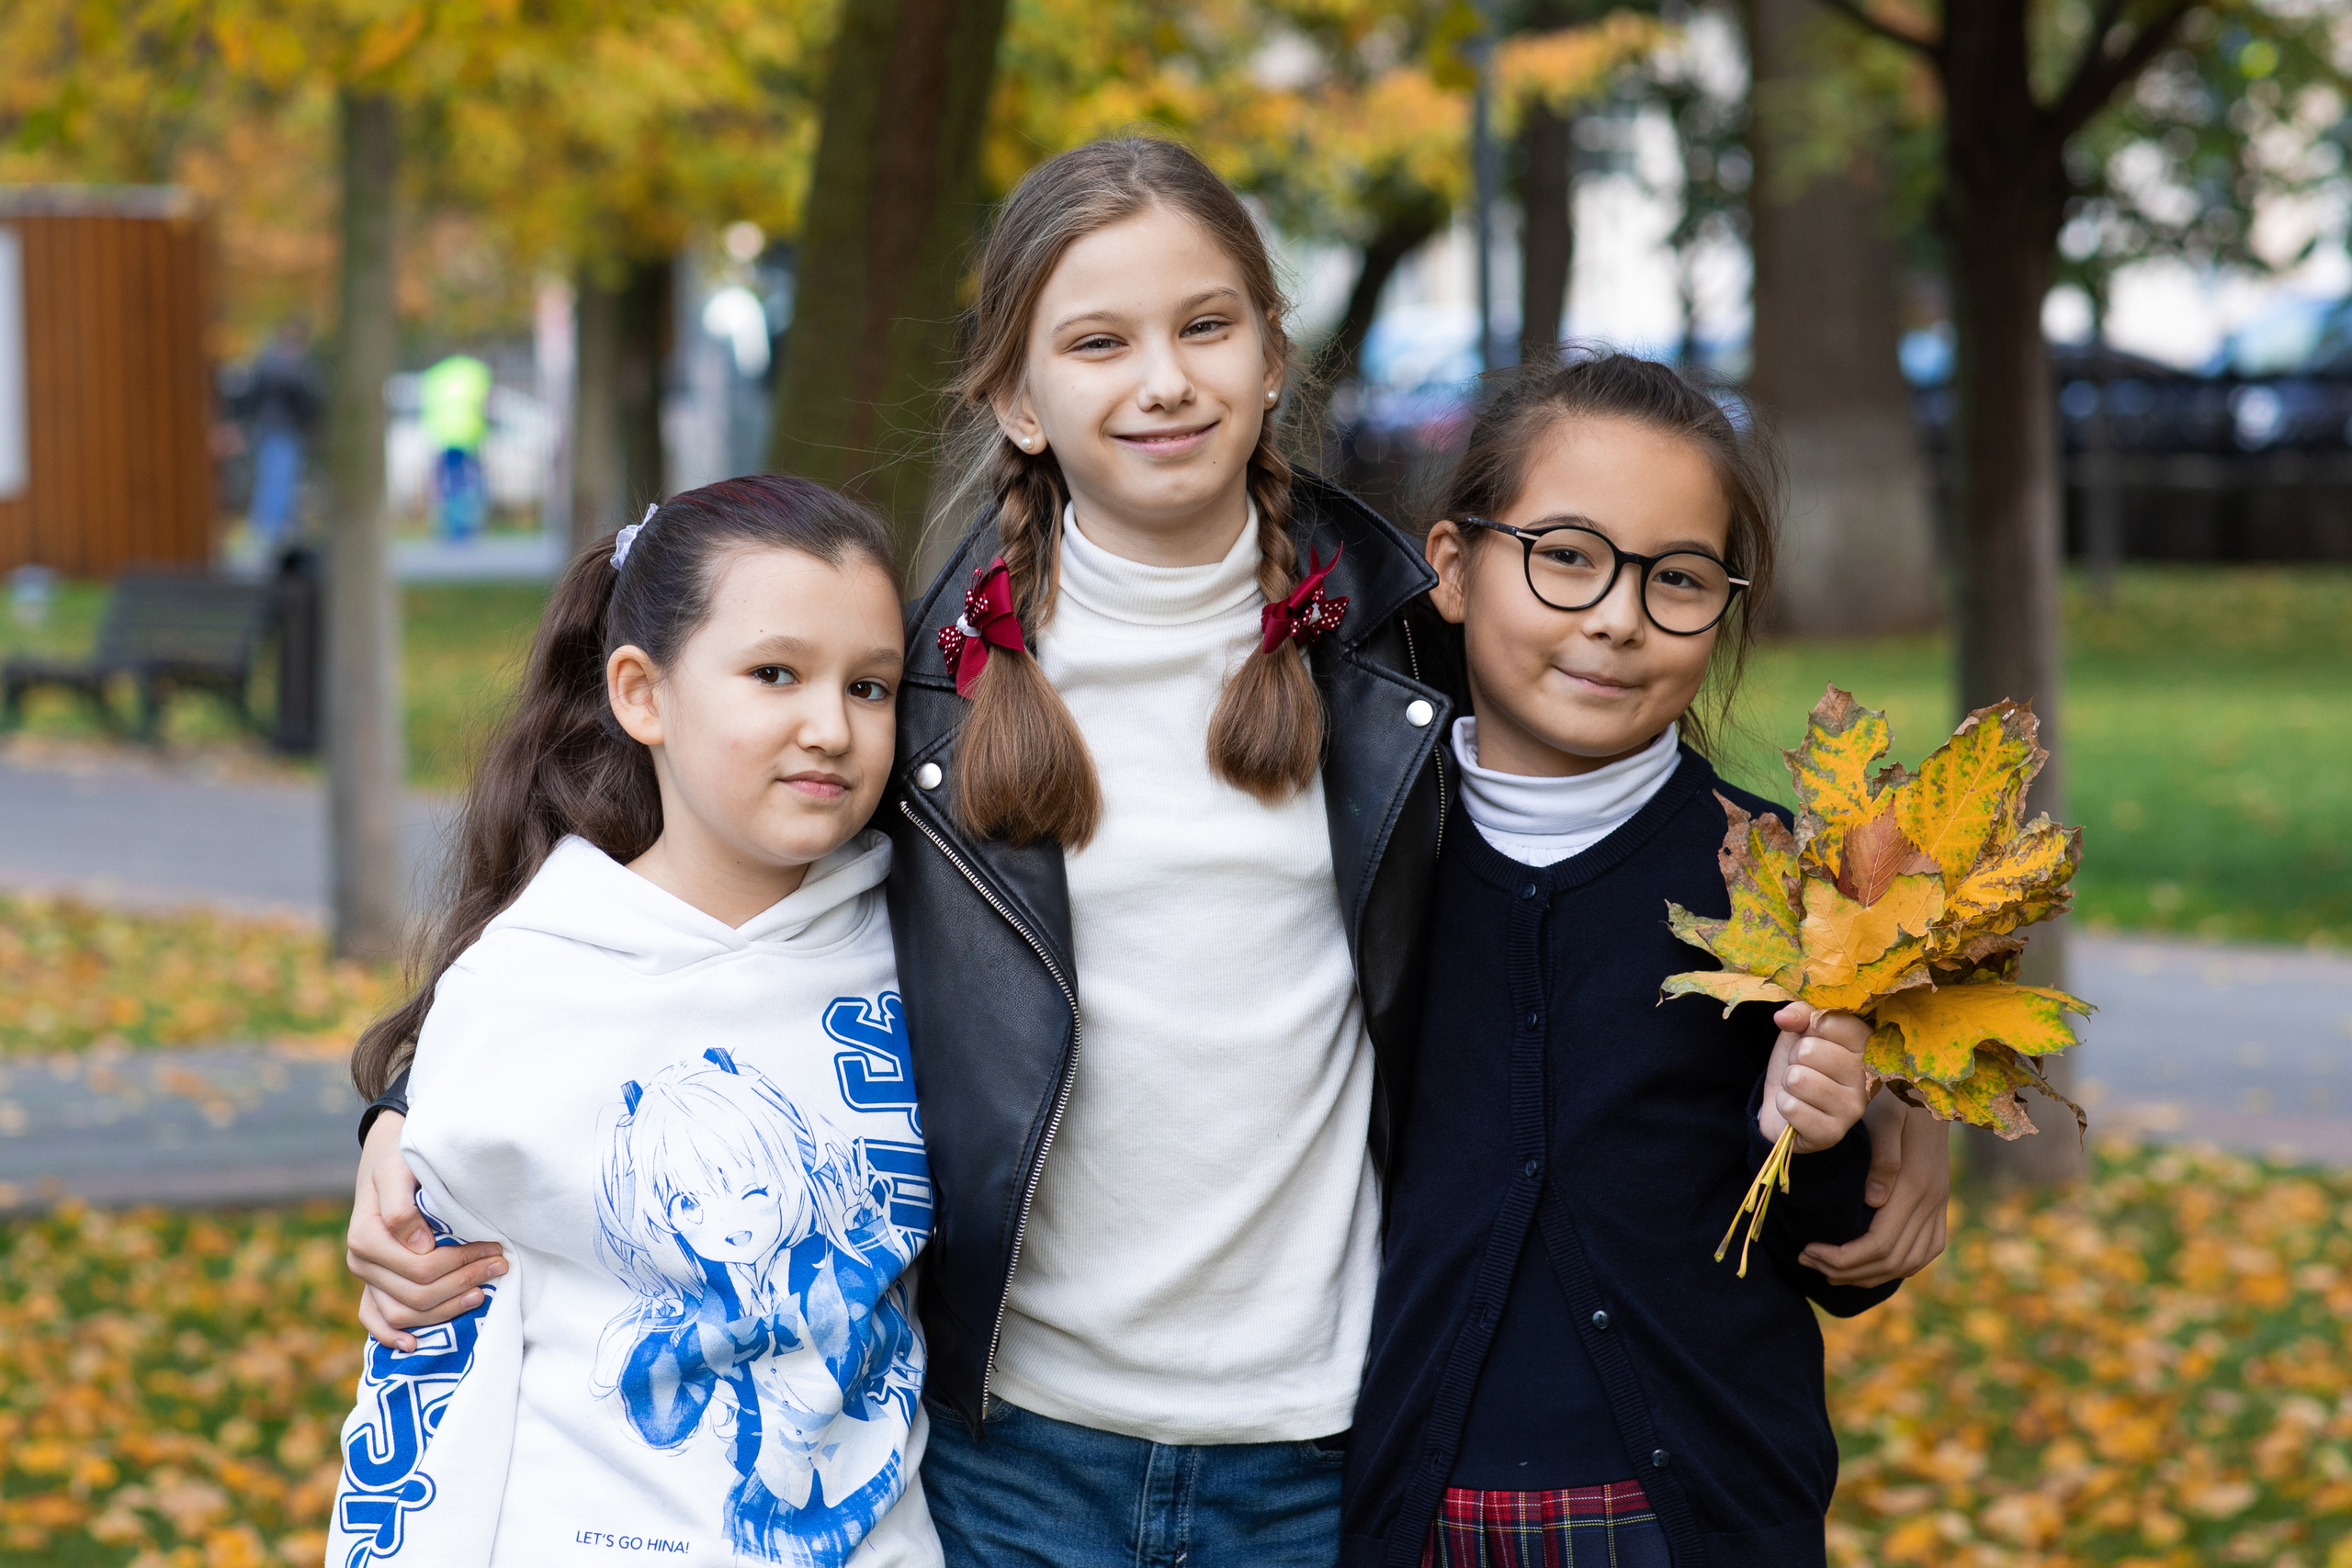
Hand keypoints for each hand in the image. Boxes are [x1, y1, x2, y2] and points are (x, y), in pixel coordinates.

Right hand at [347, 1111, 505, 1350]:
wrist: (388, 1160)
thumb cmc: (400, 1161)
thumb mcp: (399, 1170)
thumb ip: (402, 1205)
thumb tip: (420, 1246)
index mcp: (367, 1236)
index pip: (421, 1267)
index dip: (462, 1264)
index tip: (496, 1249)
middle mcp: (362, 1262)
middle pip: (418, 1293)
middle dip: (464, 1282)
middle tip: (501, 1266)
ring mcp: (366, 1278)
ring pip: (404, 1313)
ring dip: (446, 1309)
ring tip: (482, 1293)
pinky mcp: (372, 1285)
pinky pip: (375, 1320)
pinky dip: (392, 1336)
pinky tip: (415, 1344)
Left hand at [1757, 1003, 1869, 1153]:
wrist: (1787, 1108)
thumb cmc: (1800, 1065)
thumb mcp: (1800, 1031)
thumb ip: (1800, 1013)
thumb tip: (1783, 1017)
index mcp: (1866, 1047)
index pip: (1829, 1021)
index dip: (1806, 1026)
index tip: (1809, 1036)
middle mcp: (1866, 1079)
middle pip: (1809, 1050)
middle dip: (1793, 1058)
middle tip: (1802, 1068)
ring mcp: (1853, 1109)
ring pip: (1798, 1079)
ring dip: (1788, 1083)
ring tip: (1799, 1089)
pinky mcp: (1833, 1133)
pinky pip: (1791, 1107)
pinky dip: (1783, 1105)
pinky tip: (1797, 1110)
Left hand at [1800, 1094, 1950, 1286]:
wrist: (1933, 1087)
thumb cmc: (1898, 1097)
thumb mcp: (1886, 1116)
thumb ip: (1882, 1156)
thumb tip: (1872, 1201)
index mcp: (1916, 1185)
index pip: (1878, 1245)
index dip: (1841, 1258)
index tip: (1807, 1250)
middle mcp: (1933, 1202)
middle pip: (1891, 1261)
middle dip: (1846, 1270)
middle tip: (1807, 1260)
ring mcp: (1940, 1205)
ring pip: (1910, 1264)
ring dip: (1869, 1275)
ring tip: (1830, 1269)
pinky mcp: (1941, 1205)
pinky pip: (1926, 1252)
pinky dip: (1896, 1266)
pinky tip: (1867, 1263)